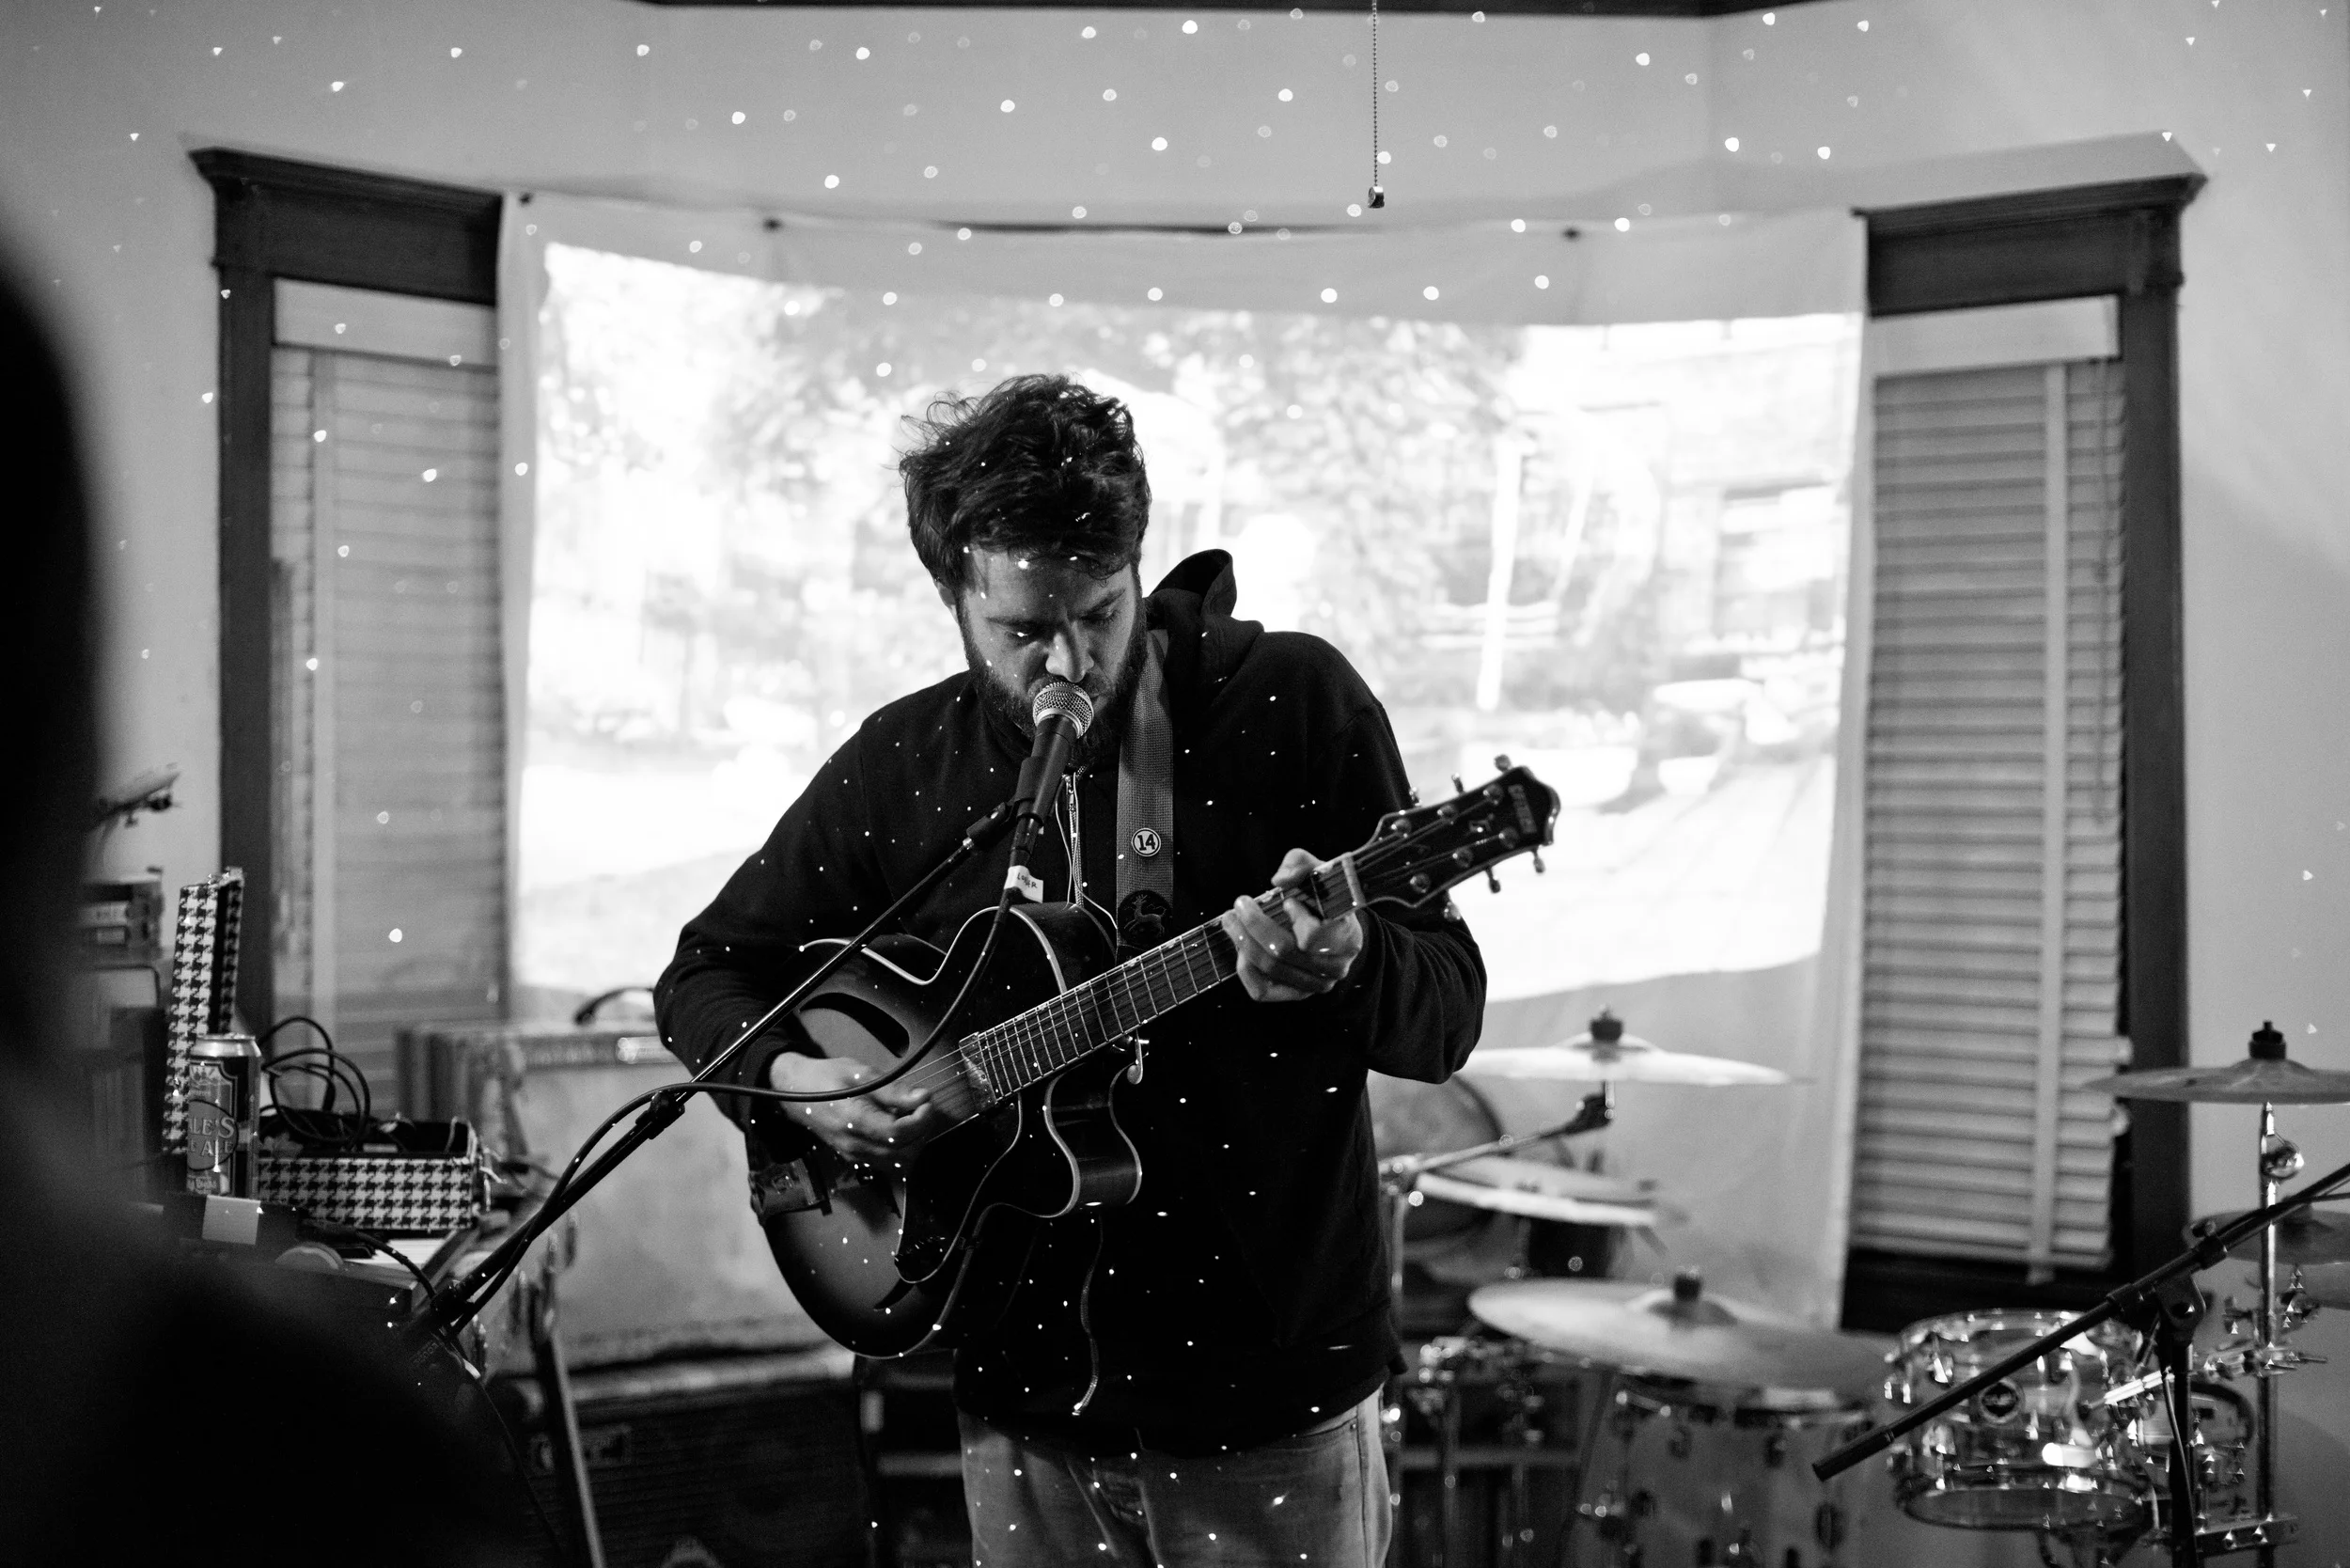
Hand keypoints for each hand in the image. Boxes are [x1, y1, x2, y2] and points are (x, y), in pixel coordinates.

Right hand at [766, 1051, 944, 1163]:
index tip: (926, 1103)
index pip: (899, 1133)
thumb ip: (894, 1090)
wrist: (795, 1091)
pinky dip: (900, 1150)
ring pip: (897, 1165)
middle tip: (922, 1110)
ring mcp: (853, 1155)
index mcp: (854, 1121)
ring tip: (912, 1119)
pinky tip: (897, 1128)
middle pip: (903, 1155)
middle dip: (921, 1133)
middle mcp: (854, 1145)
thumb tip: (922, 1097)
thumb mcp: (861, 1074)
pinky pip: (886, 1164)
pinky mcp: (854, 1157)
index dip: (921, 1120)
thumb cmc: (826, 1078)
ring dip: (913, 1144)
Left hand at [1222, 847, 1363, 1002]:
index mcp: (1346, 937)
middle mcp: (1334, 967)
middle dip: (1253, 924)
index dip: (1297, 919)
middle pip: (1283, 951)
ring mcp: (1315, 985)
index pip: (1315, 937)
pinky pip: (1262, 991)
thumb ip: (1301, 864)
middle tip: (1239, 904)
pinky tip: (1241, 948)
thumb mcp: (1319, 873)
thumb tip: (1279, 880)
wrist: (1334, 931)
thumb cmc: (1324, 900)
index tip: (1288, 902)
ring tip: (1231, 921)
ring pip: (1270, 968)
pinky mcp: (1295, 995)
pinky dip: (1245, 968)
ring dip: (1243, 941)